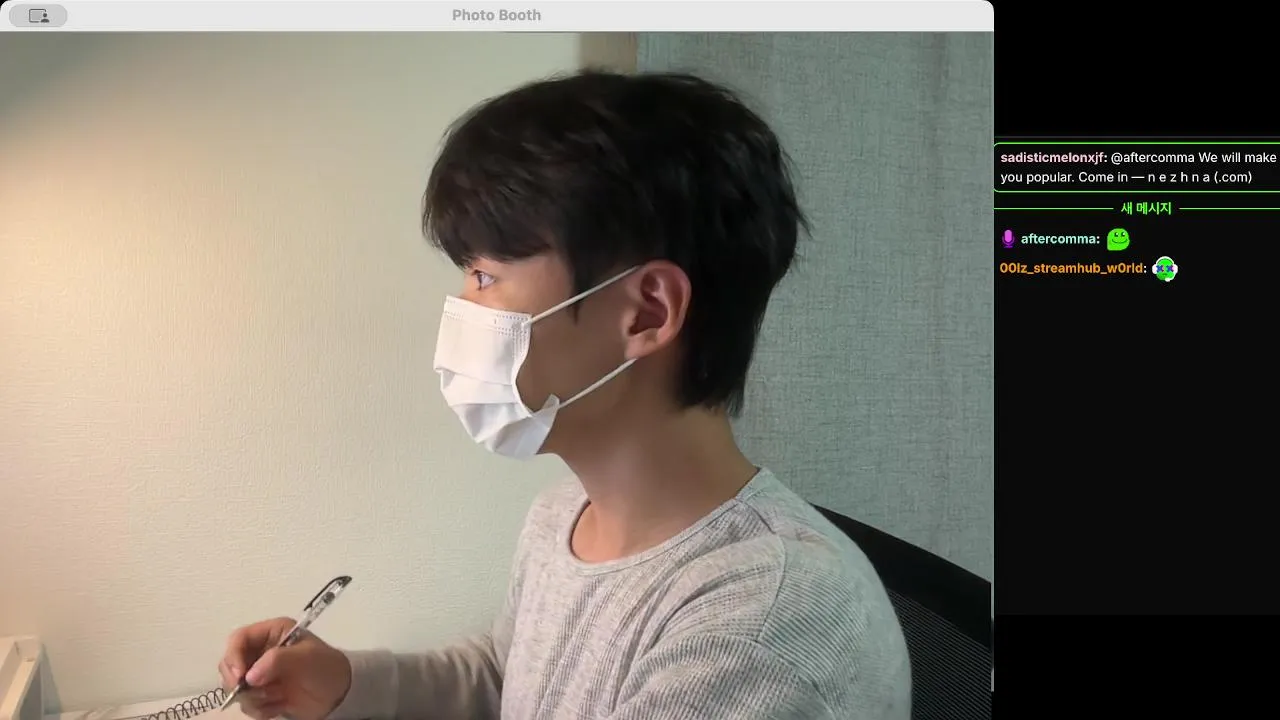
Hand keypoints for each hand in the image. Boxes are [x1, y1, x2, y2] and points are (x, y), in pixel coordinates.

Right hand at [219, 617, 351, 719]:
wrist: (339, 694)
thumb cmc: (325, 668)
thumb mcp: (306, 657)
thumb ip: (277, 660)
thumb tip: (249, 676)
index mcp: (272, 633)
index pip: (239, 639)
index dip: (233, 656)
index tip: (240, 676)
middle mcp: (261, 652)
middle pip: (229, 665)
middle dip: (240, 682)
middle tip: (260, 692)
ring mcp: (259, 674)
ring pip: (235, 688)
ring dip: (254, 697)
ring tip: (278, 696)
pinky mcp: (262, 694)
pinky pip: (247, 704)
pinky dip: (261, 709)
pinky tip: (280, 706)